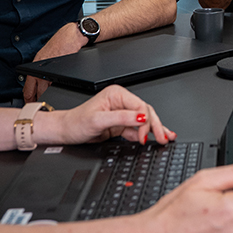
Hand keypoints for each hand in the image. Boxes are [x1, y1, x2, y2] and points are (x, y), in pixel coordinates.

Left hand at [23, 23, 87, 101]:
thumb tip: (40, 84)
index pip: (27, 89)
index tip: (31, 105)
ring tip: (51, 104)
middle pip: (37, 93)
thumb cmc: (61, 44)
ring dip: (49, 98)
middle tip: (41, 108)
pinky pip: (58, 86)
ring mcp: (50, 71)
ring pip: (47, 91)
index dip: (29, 100)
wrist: (71, 36)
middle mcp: (40, 70)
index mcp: (34, 67)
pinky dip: (59, 91)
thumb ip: (41, 70)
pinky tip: (61, 93)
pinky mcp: (61, 71)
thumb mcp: (46, 57)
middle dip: (39, 101)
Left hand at [56, 85, 175, 145]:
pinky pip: (138, 128)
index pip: (140, 106)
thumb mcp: (99, 120)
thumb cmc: (77, 123)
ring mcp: (122, 113)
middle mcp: (122, 101)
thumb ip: (122, 119)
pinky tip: (156, 137)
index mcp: (117, 94)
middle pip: (145, 112)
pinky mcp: (121, 124)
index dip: (146, 122)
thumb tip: (141, 118)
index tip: (144, 136)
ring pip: (145, 121)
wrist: (66, 132)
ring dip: (155, 130)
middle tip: (163, 138)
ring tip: (166, 137)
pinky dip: (147, 134)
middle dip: (156, 126)